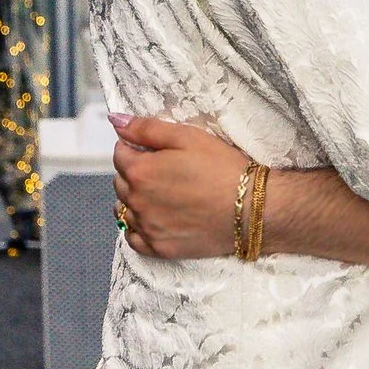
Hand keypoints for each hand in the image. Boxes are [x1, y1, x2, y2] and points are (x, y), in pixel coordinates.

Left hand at [112, 113, 254, 259]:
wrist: (252, 209)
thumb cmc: (223, 169)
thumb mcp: (187, 137)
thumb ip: (147, 129)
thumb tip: (116, 121)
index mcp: (140, 171)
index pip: (120, 154)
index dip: (135, 147)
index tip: (153, 150)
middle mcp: (137, 201)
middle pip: (121, 182)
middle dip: (135, 173)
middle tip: (163, 171)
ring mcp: (147, 227)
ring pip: (124, 210)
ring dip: (134, 199)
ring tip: (160, 194)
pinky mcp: (160, 248)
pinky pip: (133, 238)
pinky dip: (137, 228)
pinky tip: (153, 219)